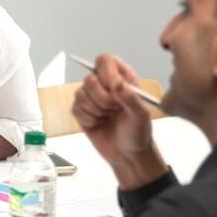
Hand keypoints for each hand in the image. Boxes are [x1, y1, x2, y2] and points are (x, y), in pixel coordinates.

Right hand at [71, 54, 166, 188]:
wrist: (128, 155)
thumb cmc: (138, 133)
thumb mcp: (141, 116)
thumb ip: (130, 97)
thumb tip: (118, 84)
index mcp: (123, 78)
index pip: (105, 61)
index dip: (107, 73)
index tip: (114, 90)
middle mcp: (105, 84)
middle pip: (90, 78)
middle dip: (101, 98)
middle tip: (114, 109)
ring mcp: (91, 97)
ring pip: (80, 93)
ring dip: (95, 110)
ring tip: (108, 117)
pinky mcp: (81, 110)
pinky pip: (75, 108)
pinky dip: (88, 119)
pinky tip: (98, 123)